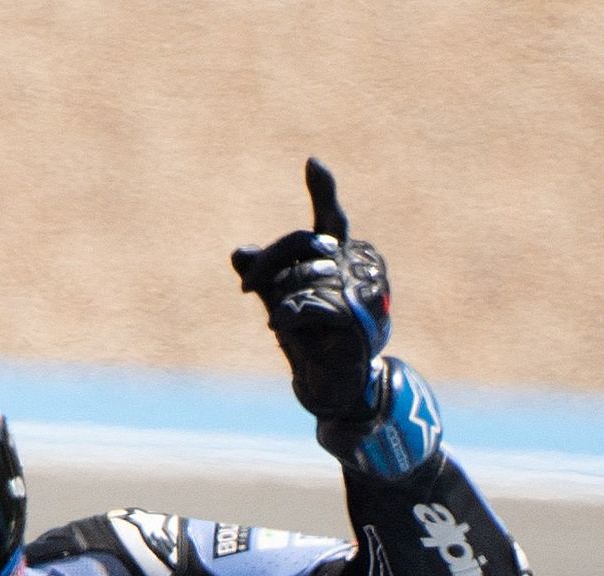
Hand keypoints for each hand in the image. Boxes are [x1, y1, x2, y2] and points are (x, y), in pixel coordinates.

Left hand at [231, 159, 392, 426]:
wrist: (328, 384)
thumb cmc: (309, 339)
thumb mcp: (279, 300)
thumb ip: (265, 275)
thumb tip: (239, 252)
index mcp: (344, 254)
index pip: (331, 219)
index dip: (323, 191)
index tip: (311, 163)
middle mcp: (360, 265)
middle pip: (303, 243)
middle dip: (268, 264)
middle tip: (248, 286)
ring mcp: (364, 291)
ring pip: (307, 276)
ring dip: (283, 298)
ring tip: (283, 320)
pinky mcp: (359, 319)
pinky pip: (313, 303)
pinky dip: (290, 314)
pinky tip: (280, 325)